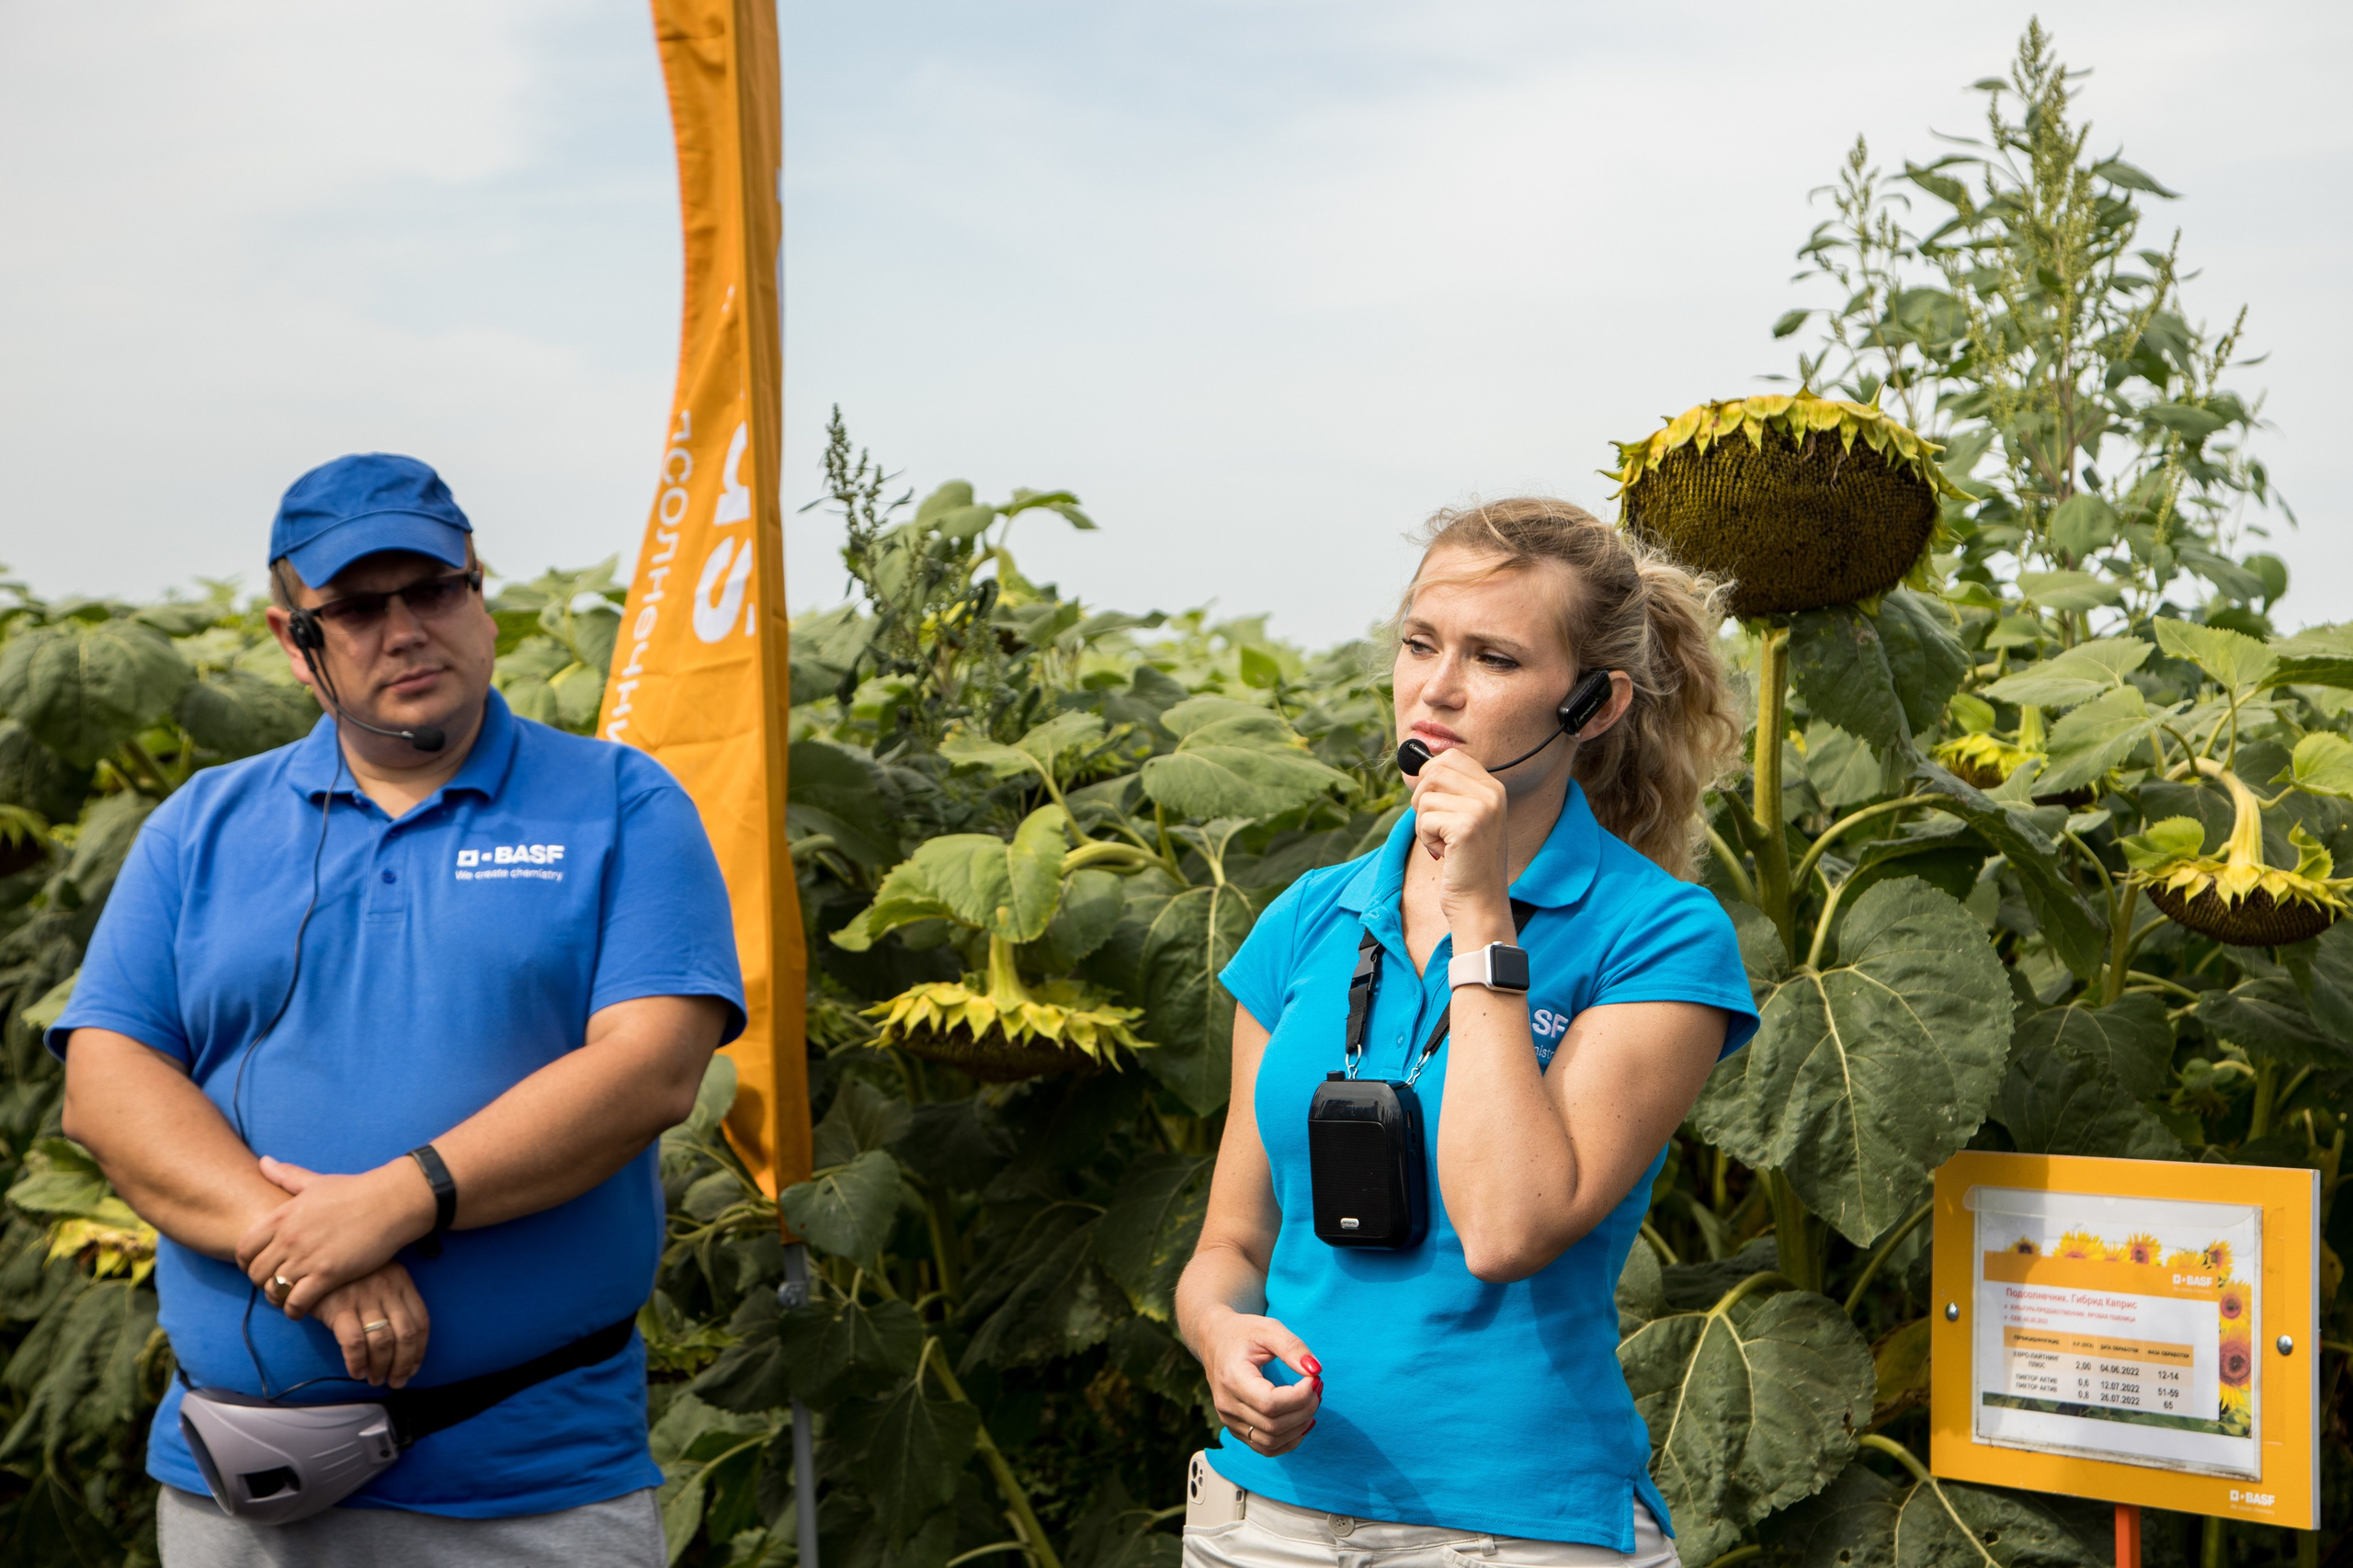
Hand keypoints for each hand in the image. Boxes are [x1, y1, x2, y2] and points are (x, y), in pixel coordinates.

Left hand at [238, 1157, 436, 1319]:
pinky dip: (294, 1310)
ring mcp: (307, 1257)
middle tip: (275, 1285)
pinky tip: (301, 1309)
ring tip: (287, 1299)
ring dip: (277, 1298)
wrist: (392, 1202)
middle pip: (255, 1273)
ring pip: (273, 1290)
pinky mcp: (328, 1274)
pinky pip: (297, 1301)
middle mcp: (289, 1238)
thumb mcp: (316, 1181)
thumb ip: (286, 1175)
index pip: (244, 1248)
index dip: (247, 1263)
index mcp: (283, 1215)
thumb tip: (264, 1161)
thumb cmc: (356, 1191)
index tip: (259, 1267)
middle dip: (262, 1283)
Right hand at [314, 1261, 430, 1387]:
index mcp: (401, 1281)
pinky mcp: (339, 1307)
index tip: (413, 1368)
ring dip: (381, 1367)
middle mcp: (387, 1288)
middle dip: (403, 1364)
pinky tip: (356, 1371)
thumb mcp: (379, 1278)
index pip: (421, 1322)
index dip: (419, 1350)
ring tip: (375, 1379)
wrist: (313, 1261)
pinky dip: (358, 1362)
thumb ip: (392, 1302)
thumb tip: (402, 1346)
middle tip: (396, 1381)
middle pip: (405, 1335)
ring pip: (383, 1342)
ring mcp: (364, 1297)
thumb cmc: (348, 1275)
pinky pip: (355, 1343)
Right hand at [1196, 1307, 1320, 1455]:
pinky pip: (1265, 1447)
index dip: (1299, 1397)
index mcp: (1232, 1378)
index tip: (1313, 1378)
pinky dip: (1288, 1441)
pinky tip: (1301, 1422)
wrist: (1215, 1341)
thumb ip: (1293, 1347)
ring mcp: (1229, 1420)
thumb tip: (1316, 1371)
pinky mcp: (1235, 1428)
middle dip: (1305, 1410)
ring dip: (1299, 1427)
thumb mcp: (1269, 1328)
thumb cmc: (1243, 1333)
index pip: (1270, 1404)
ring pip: (1271, 1441)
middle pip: (1273, 1425)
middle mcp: (1226, 1404)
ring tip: (1311, 1403)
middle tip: (1317, 1389)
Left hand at [1409, 747, 1512, 932]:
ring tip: (1442, 843)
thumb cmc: (1465, 863)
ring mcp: (1482, 808)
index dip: (1429, 775)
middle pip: (1434, 771)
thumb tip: (1417, 763)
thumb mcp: (1465, 819)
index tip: (1432, 804)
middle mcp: (1492, 793)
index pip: (1451, 757)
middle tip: (1434, 827)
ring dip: (1423, 823)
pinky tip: (1444, 854)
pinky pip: (1424, 818)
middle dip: (1422, 800)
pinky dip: (1425, 839)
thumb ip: (1450, 791)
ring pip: (1425, 795)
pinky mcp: (1467, 826)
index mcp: (1493, 788)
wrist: (1480, 902)